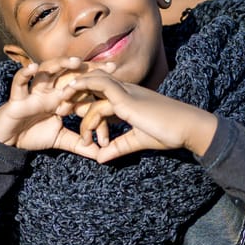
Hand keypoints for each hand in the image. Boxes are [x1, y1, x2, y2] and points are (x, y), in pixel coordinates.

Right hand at [0, 57, 112, 157]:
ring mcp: (33, 92)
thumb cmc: (31, 134)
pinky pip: (19, 83)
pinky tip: (33, 67)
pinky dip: (25, 74)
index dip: (96, 80)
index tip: (116, 74)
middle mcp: (48, 91)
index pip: (80, 85)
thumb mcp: (60, 140)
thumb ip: (80, 144)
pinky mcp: (17, 98)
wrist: (7, 140)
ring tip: (74, 61)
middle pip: (67, 73)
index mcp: (60, 98)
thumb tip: (101, 154)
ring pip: (46, 71)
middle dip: (85, 68)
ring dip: (59, 64)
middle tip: (105, 66)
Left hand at [60, 72, 217, 162]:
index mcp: (127, 100)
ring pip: (93, 86)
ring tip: (59, 107)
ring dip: (74, 94)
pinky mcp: (126, 96)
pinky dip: (83, 86)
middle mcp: (125, 92)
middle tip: (58, 111)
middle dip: (75, 97)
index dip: (84, 106)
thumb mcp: (136, 142)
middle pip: (93, 87)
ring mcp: (125, 92)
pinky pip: (100, 86)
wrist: (186, 128)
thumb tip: (100, 159)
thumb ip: (117, 147)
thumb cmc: (168, 134)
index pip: (100, 97)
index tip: (70, 118)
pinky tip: (69, 91)